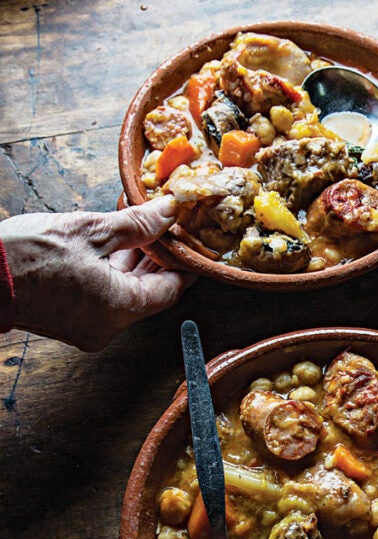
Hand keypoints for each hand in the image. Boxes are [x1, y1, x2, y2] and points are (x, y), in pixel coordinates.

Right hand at [1, 196, 195, 350]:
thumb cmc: (27, 255)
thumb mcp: (90, 230)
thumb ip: (137, 224)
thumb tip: (168, 212)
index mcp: (120, 309)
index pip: (170, 290)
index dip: (183, 263)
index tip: (190, 240)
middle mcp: (107, 326)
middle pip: (148, 292)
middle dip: (157, 257)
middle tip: (165, 226)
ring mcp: (86, 327)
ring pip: (124, 293)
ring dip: (133, 262)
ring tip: (139, 227)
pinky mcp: (68, 321)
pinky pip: (102, 296)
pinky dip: (110, 271)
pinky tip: (111, 242)